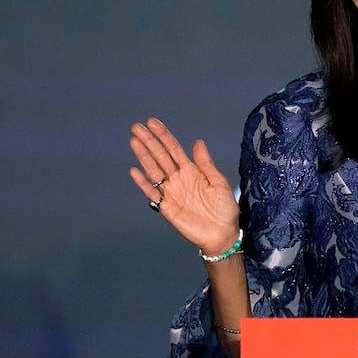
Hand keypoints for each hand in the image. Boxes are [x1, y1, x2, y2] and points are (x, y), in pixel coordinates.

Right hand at [129, 117, 240, 254]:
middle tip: (136, 127)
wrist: (222, 234)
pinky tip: (134, 170)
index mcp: (191, 171)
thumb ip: (205, 163)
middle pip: (160, 156)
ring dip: (143, 156)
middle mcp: (178, 179)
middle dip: (149, 141)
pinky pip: (152, 193)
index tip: (152, 122)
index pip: (174, 149)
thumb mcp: (218, 182)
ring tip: (134, 141)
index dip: (163, 136)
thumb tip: (198, 142)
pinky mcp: (166, 207)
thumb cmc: (224, 209)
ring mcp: (171, 192)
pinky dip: (143, 183)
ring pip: (153, 170)